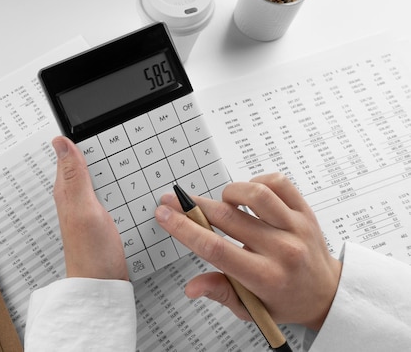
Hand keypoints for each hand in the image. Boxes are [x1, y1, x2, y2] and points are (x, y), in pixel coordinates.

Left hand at [51, 136, 128, 280]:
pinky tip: (133, 185)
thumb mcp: (83, 207)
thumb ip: (75, 175)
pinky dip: (123, 187)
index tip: (97, 123)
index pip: (70, 153)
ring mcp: (90, 207)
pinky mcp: (104, 217)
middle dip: (104, 150)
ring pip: (104, 177)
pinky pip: (114, 193)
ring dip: (116, 168)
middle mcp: (76, 196)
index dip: (83, 138)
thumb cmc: (90, 253)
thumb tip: (60, 142)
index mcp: (67, 189)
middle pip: (90, 163)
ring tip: (129, 154)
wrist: (102, 285)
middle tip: (120, 135)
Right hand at [155, 173, 340, 329]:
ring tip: (222, 204)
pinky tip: (249, 197)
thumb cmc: (285, 299)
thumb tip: (192, 287)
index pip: (216, 248)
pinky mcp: (305, 211)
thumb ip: (220, 292)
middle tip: (173, 200)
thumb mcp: (250, 308)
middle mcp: (283, 250)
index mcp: (265, 277)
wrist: (326, 292)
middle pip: (228, 218)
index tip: (165, 215)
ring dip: (229, 193)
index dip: (184, 229)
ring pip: (255, 194)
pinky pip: (278, 183)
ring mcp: (296, 227)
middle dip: (192, 206)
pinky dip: (256, 183)